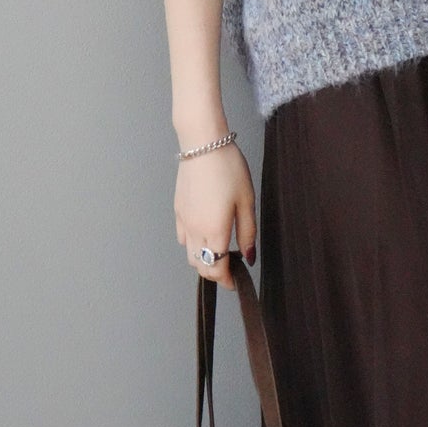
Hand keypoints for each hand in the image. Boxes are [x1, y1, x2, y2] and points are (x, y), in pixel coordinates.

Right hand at [175, 142, 256, 291]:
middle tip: (231, 269)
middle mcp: (196, 231)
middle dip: (216, 274)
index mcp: (215, 231)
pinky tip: (205, 235)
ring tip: (219, 252)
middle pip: (201, 267)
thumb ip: (248, 232)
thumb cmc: (228, 169)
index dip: (227, 281)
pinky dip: (193, 246)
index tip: (237, 282)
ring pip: (190, 256)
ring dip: (203, 261)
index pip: (217, 269)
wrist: (203, 144)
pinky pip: (183, 239)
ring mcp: (184, 221)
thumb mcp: (247, 200)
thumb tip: (249, 257)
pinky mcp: (178, 211)